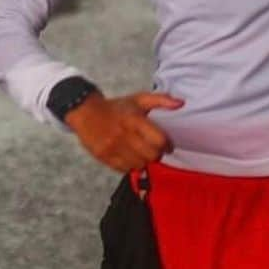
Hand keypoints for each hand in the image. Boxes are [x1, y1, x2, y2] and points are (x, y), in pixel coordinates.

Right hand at [65, 91, 183, 171]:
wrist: (86, 112)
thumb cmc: (117, 107)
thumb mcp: (139, 99)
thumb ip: (161, 100)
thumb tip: (182, 103)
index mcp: (134, 120)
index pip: (159, 140)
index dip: (167, 145)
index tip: (168, 144)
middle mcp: (124, 135)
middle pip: (151, 155)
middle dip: (158, 153)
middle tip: (156, 149)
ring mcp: (113, 148)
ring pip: (140, 165)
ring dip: (145, 160)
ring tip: (143, 152)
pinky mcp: (105, 158)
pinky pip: (126, 169)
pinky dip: (132, 165)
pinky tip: (131, 156)